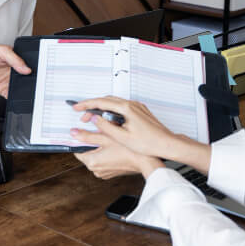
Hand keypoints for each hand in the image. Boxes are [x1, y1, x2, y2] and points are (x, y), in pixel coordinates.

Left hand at [0, 41, 29, 95]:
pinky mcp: (1, 89)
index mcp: (17, 62)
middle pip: (26, 81)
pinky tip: (16, 99)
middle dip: (30, 85)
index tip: (36, 78)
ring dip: (23, 93)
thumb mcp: (2, 52)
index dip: (33, 74)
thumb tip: (26, 69)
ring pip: (19, 90)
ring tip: (26, 95)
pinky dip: (13, 99)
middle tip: (33, 88)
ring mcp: (8, 82)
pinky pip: (10, 96)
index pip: (29, 69)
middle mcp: (14, 73)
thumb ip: (15, 60)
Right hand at [71, 97, 210, 173]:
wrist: (167, 144)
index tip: (76, 108)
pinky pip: (122, 107)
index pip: (101, 102)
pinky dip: (111, 111)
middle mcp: (132, 104)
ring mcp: (137, 107)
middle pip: (107, 101)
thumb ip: (105, 126)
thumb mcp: (122, 137)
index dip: (86, 104)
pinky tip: (109, 120)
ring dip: (102, 109)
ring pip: (114, 103)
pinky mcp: (140, 111)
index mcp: (126, 108)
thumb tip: (94, 118)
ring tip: (94, 120)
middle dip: (92, 107)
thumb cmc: (149, 143)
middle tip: (83, 116)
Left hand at [74, 139, 161, 179]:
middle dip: (92, 141)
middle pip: (87, 152)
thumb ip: (87, 135)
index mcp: (92, 162)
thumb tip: (74, 133)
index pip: (77, 149)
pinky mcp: (110, 172)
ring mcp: (103, 172)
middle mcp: (96, 170)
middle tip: (101, 133)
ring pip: (96, 155)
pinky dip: (107, 153)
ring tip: (109, 139)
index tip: (84, 131)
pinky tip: (114, 146)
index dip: (81, 138)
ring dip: (100, 147)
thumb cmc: (128, 150)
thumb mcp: (106, 137)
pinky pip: (104, 160)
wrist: (145, 161)